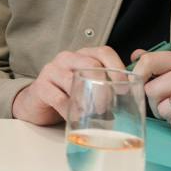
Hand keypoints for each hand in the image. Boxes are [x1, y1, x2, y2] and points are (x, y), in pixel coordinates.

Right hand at [11, 45, 126, 124]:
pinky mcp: (41, 87)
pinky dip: (71, 111)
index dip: (117, 67)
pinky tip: (77, 118)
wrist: (38, 103)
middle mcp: (66, 58)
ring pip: (74, 80)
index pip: (104, 52)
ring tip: (94, 114)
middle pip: (91, 65)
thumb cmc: (69, 94)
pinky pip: (59, 99)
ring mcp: (51, 71)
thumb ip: (107, 85)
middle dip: (104, 87)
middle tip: (109, 106)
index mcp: (82, 55)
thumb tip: (132, 96)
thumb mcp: (88, 85)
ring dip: (88, 100)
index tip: (124, 87)